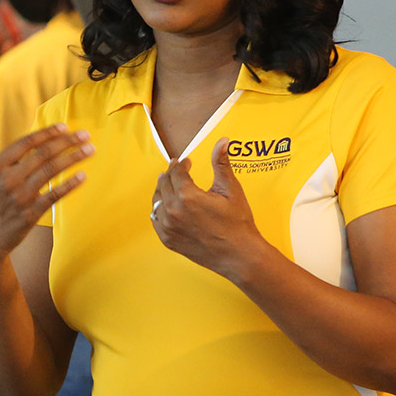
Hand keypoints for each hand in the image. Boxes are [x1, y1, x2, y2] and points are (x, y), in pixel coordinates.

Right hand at [0, 116, 90, 265]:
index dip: (46, 133)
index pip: (25, 143)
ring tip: (90, 150)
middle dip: (67, 142)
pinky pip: (54, 195)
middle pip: (42, 154)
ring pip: (51, 171)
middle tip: (85, 134)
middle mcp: (7, 180)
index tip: (65, 126)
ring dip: (73, 158)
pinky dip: (70, 185)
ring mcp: (19, 197)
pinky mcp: (30, 214)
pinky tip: (83, 176)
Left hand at [151, 137, 266, 276]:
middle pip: (163, 184)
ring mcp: (168, 227)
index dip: (181, 164)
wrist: (238, 255)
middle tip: (176, 170)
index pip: (176, 172)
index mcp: (187, 195)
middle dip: (171, 174)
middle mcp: (173, 211)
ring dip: (163, 191)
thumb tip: (222, 140)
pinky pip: (156, 219)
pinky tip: (167, 206)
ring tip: (169, 185)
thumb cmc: (237, 222)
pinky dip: (160, 210)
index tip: (186, 162)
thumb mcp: (231, 189)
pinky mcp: (167, 240)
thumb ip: (221, 164)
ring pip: (157, 201)